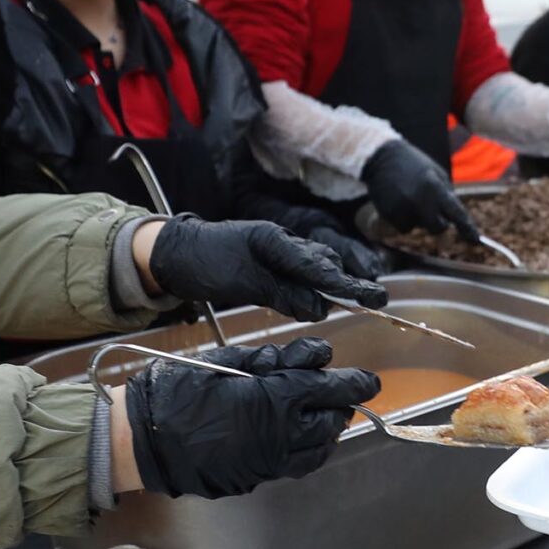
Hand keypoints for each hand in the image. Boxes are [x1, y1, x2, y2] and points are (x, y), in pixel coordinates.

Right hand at [123, 339, 381, 498]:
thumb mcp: (229, 361)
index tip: (369, 381)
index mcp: (276, 398)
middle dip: (340, 403)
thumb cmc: (181, 391)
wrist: (147, 438)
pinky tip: (302, 438)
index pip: (331, 389)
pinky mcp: (259, 476)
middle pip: (333, 419)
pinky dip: (311, 450)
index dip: (355, 383)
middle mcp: (282, 434)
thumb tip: (310, 360)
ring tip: (321, 414)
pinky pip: (300, 464)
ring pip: (321, 446)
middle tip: (337, 392)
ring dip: (327, 428)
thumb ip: (275, 360)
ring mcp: (272, 461)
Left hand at [146, 217, 388, 321]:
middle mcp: (280, 242)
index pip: (318, 266)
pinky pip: (298, 274)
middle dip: (348, 282)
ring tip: (356, 299)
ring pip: (313, 267)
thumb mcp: (243, 281)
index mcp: (275, 240)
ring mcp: (274, 251)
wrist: (173, 254)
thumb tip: (319, 308)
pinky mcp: (267, 263)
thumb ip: (282, 293)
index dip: (348, 284)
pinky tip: (318, 299)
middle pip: (323, 263)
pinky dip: (312, 286)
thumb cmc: (204, 263)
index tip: (375, 296)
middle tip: (376, 300)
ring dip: (331, 284)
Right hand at [360, 140, 479, 241]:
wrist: (382, 157)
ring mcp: (403, 209)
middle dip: (438, 223)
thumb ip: (446, 194)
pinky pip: (403, 226)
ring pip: (418, 227)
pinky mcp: (389, 214)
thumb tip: (454, 218)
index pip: (456, 213)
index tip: (475, 240)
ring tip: (409, 196)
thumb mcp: (435, 173)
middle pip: (438, 228)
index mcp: (434, 187)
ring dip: (418, 218)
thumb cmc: (413, 163)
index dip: (467, 229)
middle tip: (432, 210)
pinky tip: (399, 201)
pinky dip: (404, 218)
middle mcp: (419, 200)